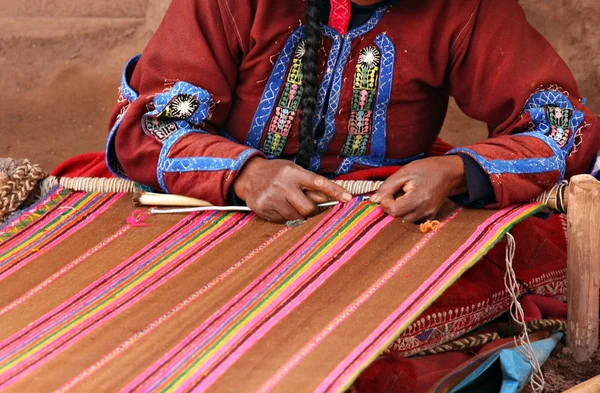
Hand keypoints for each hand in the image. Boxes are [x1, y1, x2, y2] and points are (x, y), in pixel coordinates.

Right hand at [233, 157, 352, 222]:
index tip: (347, 198)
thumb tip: (333, 198)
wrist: (249, 175)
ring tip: (292, 204)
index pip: (318, 182)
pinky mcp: (263, 208)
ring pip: (296, 218)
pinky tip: (279, 207)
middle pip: (308, 209)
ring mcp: (271, 198)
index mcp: (293, 172)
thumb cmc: (277, 173)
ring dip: (299, 215)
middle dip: (313, 211)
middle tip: (311, 207)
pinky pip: (283, 221)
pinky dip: (286, 217)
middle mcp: (282, 184)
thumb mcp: (293, 170)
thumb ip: (310, 184)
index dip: (334, 191)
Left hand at [370, 156, 466, 221]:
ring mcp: (428, 216)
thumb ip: (387, 187)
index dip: (386, 202)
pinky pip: (412, 221)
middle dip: (391, 207)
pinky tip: (410, 202)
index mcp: (418, 199)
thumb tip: (374, 200)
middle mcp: (424, 211)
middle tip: (396, 193)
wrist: (449, 173)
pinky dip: (407, 213)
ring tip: (404, 197)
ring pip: (404, 221)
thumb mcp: (404, 172)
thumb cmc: (426, 169)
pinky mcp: (430, 218)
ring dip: (399, 211)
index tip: (389, 192)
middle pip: (397, 218)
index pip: (393, 210)